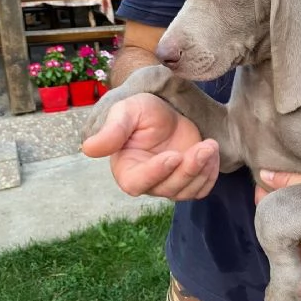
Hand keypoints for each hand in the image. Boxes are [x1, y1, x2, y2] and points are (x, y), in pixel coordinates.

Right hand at [82, 93, 219, 200]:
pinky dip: (211, 174)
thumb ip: (112, 131)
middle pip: (169, 189)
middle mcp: (148, 182)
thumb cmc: (141, 109)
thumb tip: (88, 148)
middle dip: (189, 169)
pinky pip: (202, 188)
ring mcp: (170, 183)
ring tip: (210, 145)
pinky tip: (212, 151)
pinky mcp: (189, 180)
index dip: (155, 173)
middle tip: (205, 146)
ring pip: (188, 191)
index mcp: (126, 169)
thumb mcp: (126, 112)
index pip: (137, 184)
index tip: (173, 156)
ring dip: (203, 170)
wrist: (168, 108)